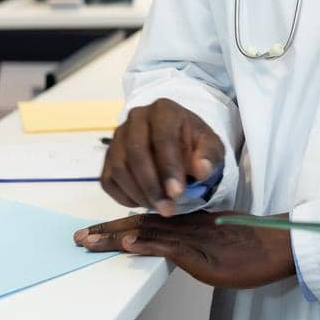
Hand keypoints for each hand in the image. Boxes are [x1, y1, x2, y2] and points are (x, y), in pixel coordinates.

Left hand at [73, 211, 294, 289]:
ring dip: (116, 237)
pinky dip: (148, 245)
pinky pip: (171, 247)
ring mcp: (193, 237)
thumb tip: (175, 246)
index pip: (147, 221)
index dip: (119, 226)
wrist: (279, 246)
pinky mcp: (203, 252)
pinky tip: (129, 244)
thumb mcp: (219, 246)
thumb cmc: (254, 248)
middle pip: (139, 224)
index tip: (94, 232)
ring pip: (148, 233)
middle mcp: (185, 226)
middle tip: (78, 238)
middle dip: (106, 231)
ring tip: (89, 241)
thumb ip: (196, 242)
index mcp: (188, 223)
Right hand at [101, 98, 224, 215]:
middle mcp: (136, 119)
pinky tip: (144, 203)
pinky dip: (124, 196)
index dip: (169, 167)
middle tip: (167, 209)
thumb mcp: (211, 146)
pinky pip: (108, 180)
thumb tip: (202, 170)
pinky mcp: (108, 157)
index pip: (162, 138)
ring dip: (138, 194)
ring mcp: (118, 137)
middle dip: (152, 186)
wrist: (178, 143)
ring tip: (159, 208)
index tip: (177, 193)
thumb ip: (209, 156)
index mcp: (163, 110)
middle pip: (136, 153)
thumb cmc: (194, 144)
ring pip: (119, 168)